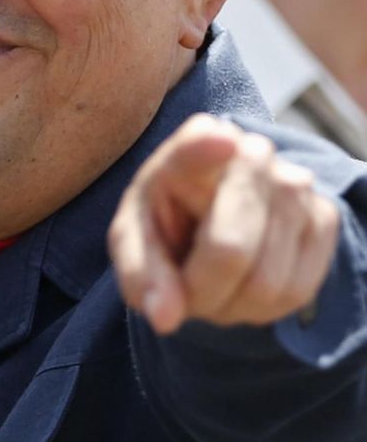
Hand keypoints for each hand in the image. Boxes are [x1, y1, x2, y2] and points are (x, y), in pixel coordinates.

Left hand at [107, 114, 339, 333]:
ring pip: (267, 282)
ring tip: (214, 283)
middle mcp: (249, 153)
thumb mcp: (134, 244)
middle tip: (186, 289)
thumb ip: (140, 275)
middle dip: (202, 291)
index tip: (221, 140)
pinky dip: (265, 308)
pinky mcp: (324, 215)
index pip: (199, 144)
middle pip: (230, 249)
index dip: (209, 146)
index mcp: (188, 149)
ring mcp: (294, 182)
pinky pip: (297, 291)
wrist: (209, 217)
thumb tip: (164, 316)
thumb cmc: (164, 226)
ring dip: (233, 305)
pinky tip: (246, 283)